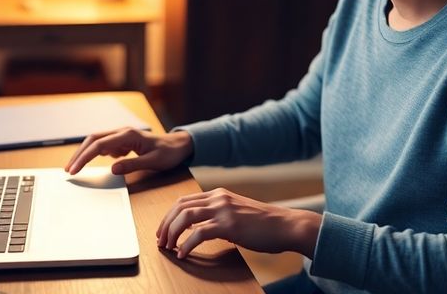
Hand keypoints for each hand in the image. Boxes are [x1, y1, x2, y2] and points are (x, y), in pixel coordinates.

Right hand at [64, 127, 193, 175]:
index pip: (99, 145)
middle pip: (92, 140)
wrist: (178, 145)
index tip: (74, 170)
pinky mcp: (121, 141)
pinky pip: (104, 146)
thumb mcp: (153, 162)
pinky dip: (95, 154)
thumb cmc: (168, 153)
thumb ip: (133, 165)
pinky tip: (93, 163)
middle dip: (79, 154)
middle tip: (69, 170)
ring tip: (75, 168)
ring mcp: (121, 136)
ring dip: (84, 154)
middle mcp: (121, 132)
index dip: (84, 158)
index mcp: (128, 135)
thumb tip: (113, 169)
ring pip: (96, 142)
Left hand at [157, 188, 321, 258]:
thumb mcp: (238, 212)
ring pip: (185, 217)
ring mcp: (223, 210)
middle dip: (165, 224)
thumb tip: (203, 228)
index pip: (184, 200)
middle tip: (160, 240)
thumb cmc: (265, 224)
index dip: (169, 216)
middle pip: (180, 207)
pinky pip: (198, 233)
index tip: (163, 230)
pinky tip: (183, 254)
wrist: (286, 225)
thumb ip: (220, 215)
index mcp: (219, 194)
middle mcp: (218, 198)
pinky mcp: (228, 225)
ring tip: (168, 247)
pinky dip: (186, 244)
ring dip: (172, 233)